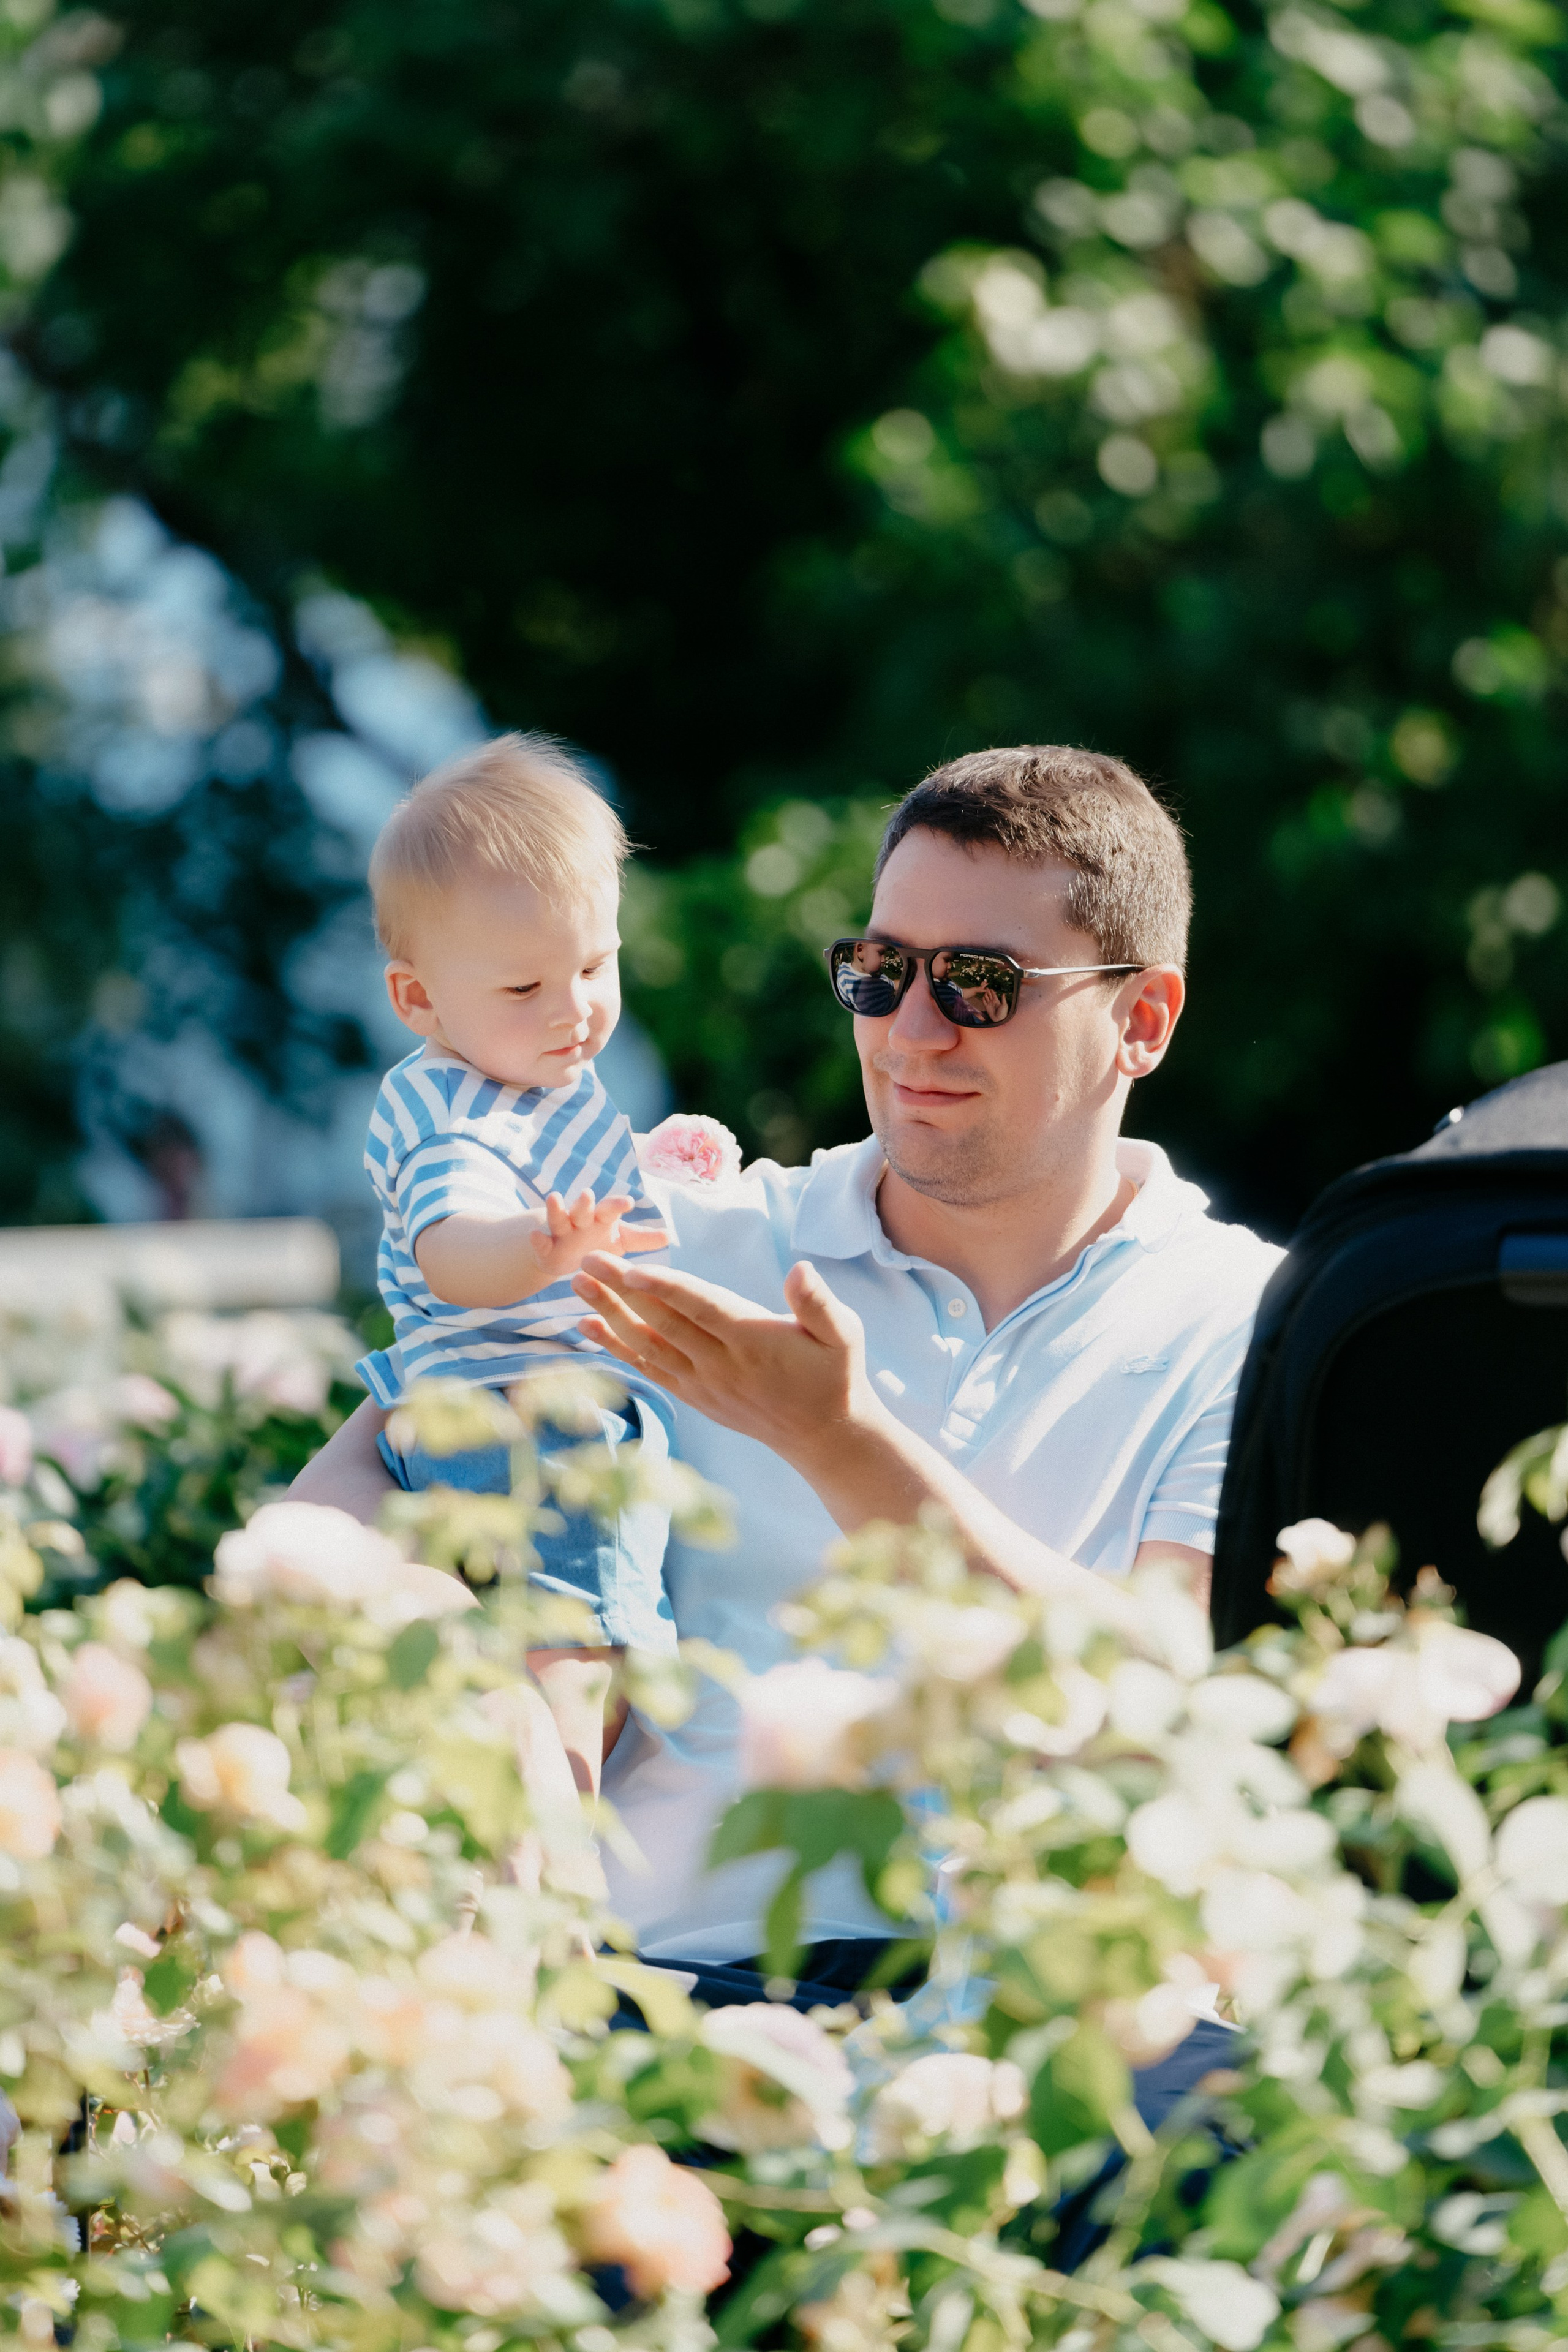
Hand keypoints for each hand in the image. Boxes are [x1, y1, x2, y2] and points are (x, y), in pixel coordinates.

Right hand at [529, 1190, 633, 1278]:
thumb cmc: (597, 1244)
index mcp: (601, 1219)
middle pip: (583, 1209)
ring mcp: (561, 1232)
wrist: (565, 1257)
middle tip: (587, 1194)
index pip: (610, 1209)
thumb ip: (642, 1238)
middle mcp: (581, 1221)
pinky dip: (537, 1239)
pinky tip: (535, 1234)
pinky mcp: (545, 1247)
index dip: (617, 1205)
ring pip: (558, 1218)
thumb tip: (669, 1235)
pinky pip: (540, 1242)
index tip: (627, 1202)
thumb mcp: (620, 1241)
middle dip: (584, 1202)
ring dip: (556, 1208)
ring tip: (553, 1197)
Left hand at [572, 1253, 877, 1466]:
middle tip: (586, 1260)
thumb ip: (818, 1302)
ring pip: (648, 1345)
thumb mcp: (843, 1333)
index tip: (630, 1269)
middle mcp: (721, 1364)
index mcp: (753, 1340)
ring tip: (577, 1286)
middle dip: (620, 1291)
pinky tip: (589, 1328)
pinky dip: (617, 1349)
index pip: (701, 1308)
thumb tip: (799, 1269)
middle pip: (662, 1322)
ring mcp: (703, 1383)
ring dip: (609, 1314)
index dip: (665, 1288)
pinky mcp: (695, 1396)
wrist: (823, 1434)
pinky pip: (649, 1369)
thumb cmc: (834, 1373)